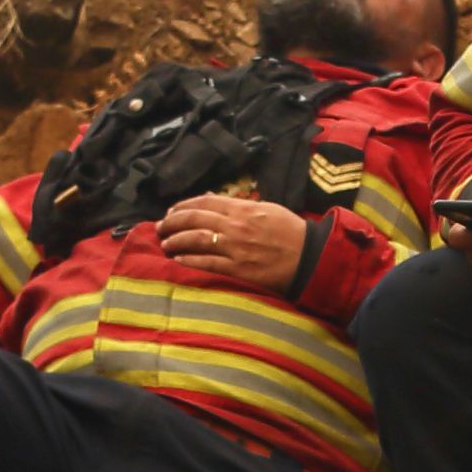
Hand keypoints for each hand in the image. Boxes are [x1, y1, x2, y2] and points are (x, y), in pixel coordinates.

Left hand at [156, 194, 310, 293]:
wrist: (311, 257)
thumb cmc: (292, 233)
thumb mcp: (268, 209)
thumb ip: (242, 206)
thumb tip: (218, 202)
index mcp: (243, 208)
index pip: (205, 202)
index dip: (184, 205)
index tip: (172, 211)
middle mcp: (236, 225)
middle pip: (195, 218)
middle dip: (173, 222)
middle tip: (161, 226)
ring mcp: (236, 248)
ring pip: (196, 239)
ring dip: (176, 240)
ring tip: (165, 243)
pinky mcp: (238, 269)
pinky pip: (207, 263)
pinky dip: (189, 260)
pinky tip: (178, 259)